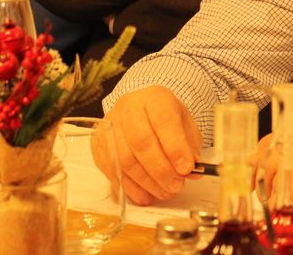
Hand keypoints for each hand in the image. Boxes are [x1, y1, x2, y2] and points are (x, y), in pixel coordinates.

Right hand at [97, 85, 202, 204]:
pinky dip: (129, 187)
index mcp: (154, 98)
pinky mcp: (99, 144)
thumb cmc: (163, 117)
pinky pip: (112, 170)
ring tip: (164, 192)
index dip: (175, 147)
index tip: (187, 168)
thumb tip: (194, 171)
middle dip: (160, 170)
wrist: (140, 108)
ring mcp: (110, 125)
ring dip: (146, 182)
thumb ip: (190, 145)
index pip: (163, 120)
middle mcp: (129, 108)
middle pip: (141, 142)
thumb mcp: (184, 123)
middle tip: (176, 185)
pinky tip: (145, 195)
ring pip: (124, 159)